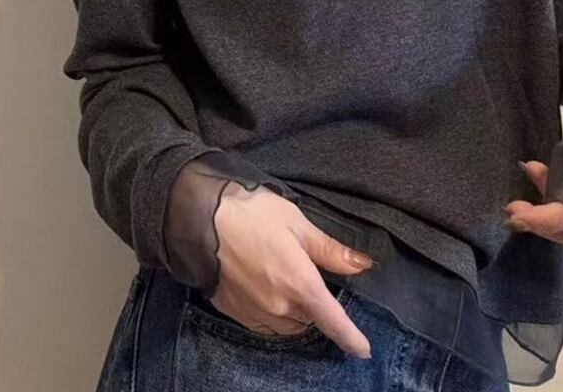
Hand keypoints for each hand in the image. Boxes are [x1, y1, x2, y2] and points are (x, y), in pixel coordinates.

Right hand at [209, 181, 373, 358]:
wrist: (199, 217)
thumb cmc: (251, 212)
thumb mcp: (298, 223)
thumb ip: (330, 250)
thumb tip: (362, 265)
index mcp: (300, 284)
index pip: (334, 322)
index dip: (351, 338)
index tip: (363, 349)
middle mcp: (279, 306)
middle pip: (309, 320)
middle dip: (316, 307)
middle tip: (310, 278)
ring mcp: (254, 312)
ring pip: (286, 325)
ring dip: (295, 311)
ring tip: (286, 280)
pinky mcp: (234, 311)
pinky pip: (263, 323)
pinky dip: (273, 312)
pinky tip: (267, 288)